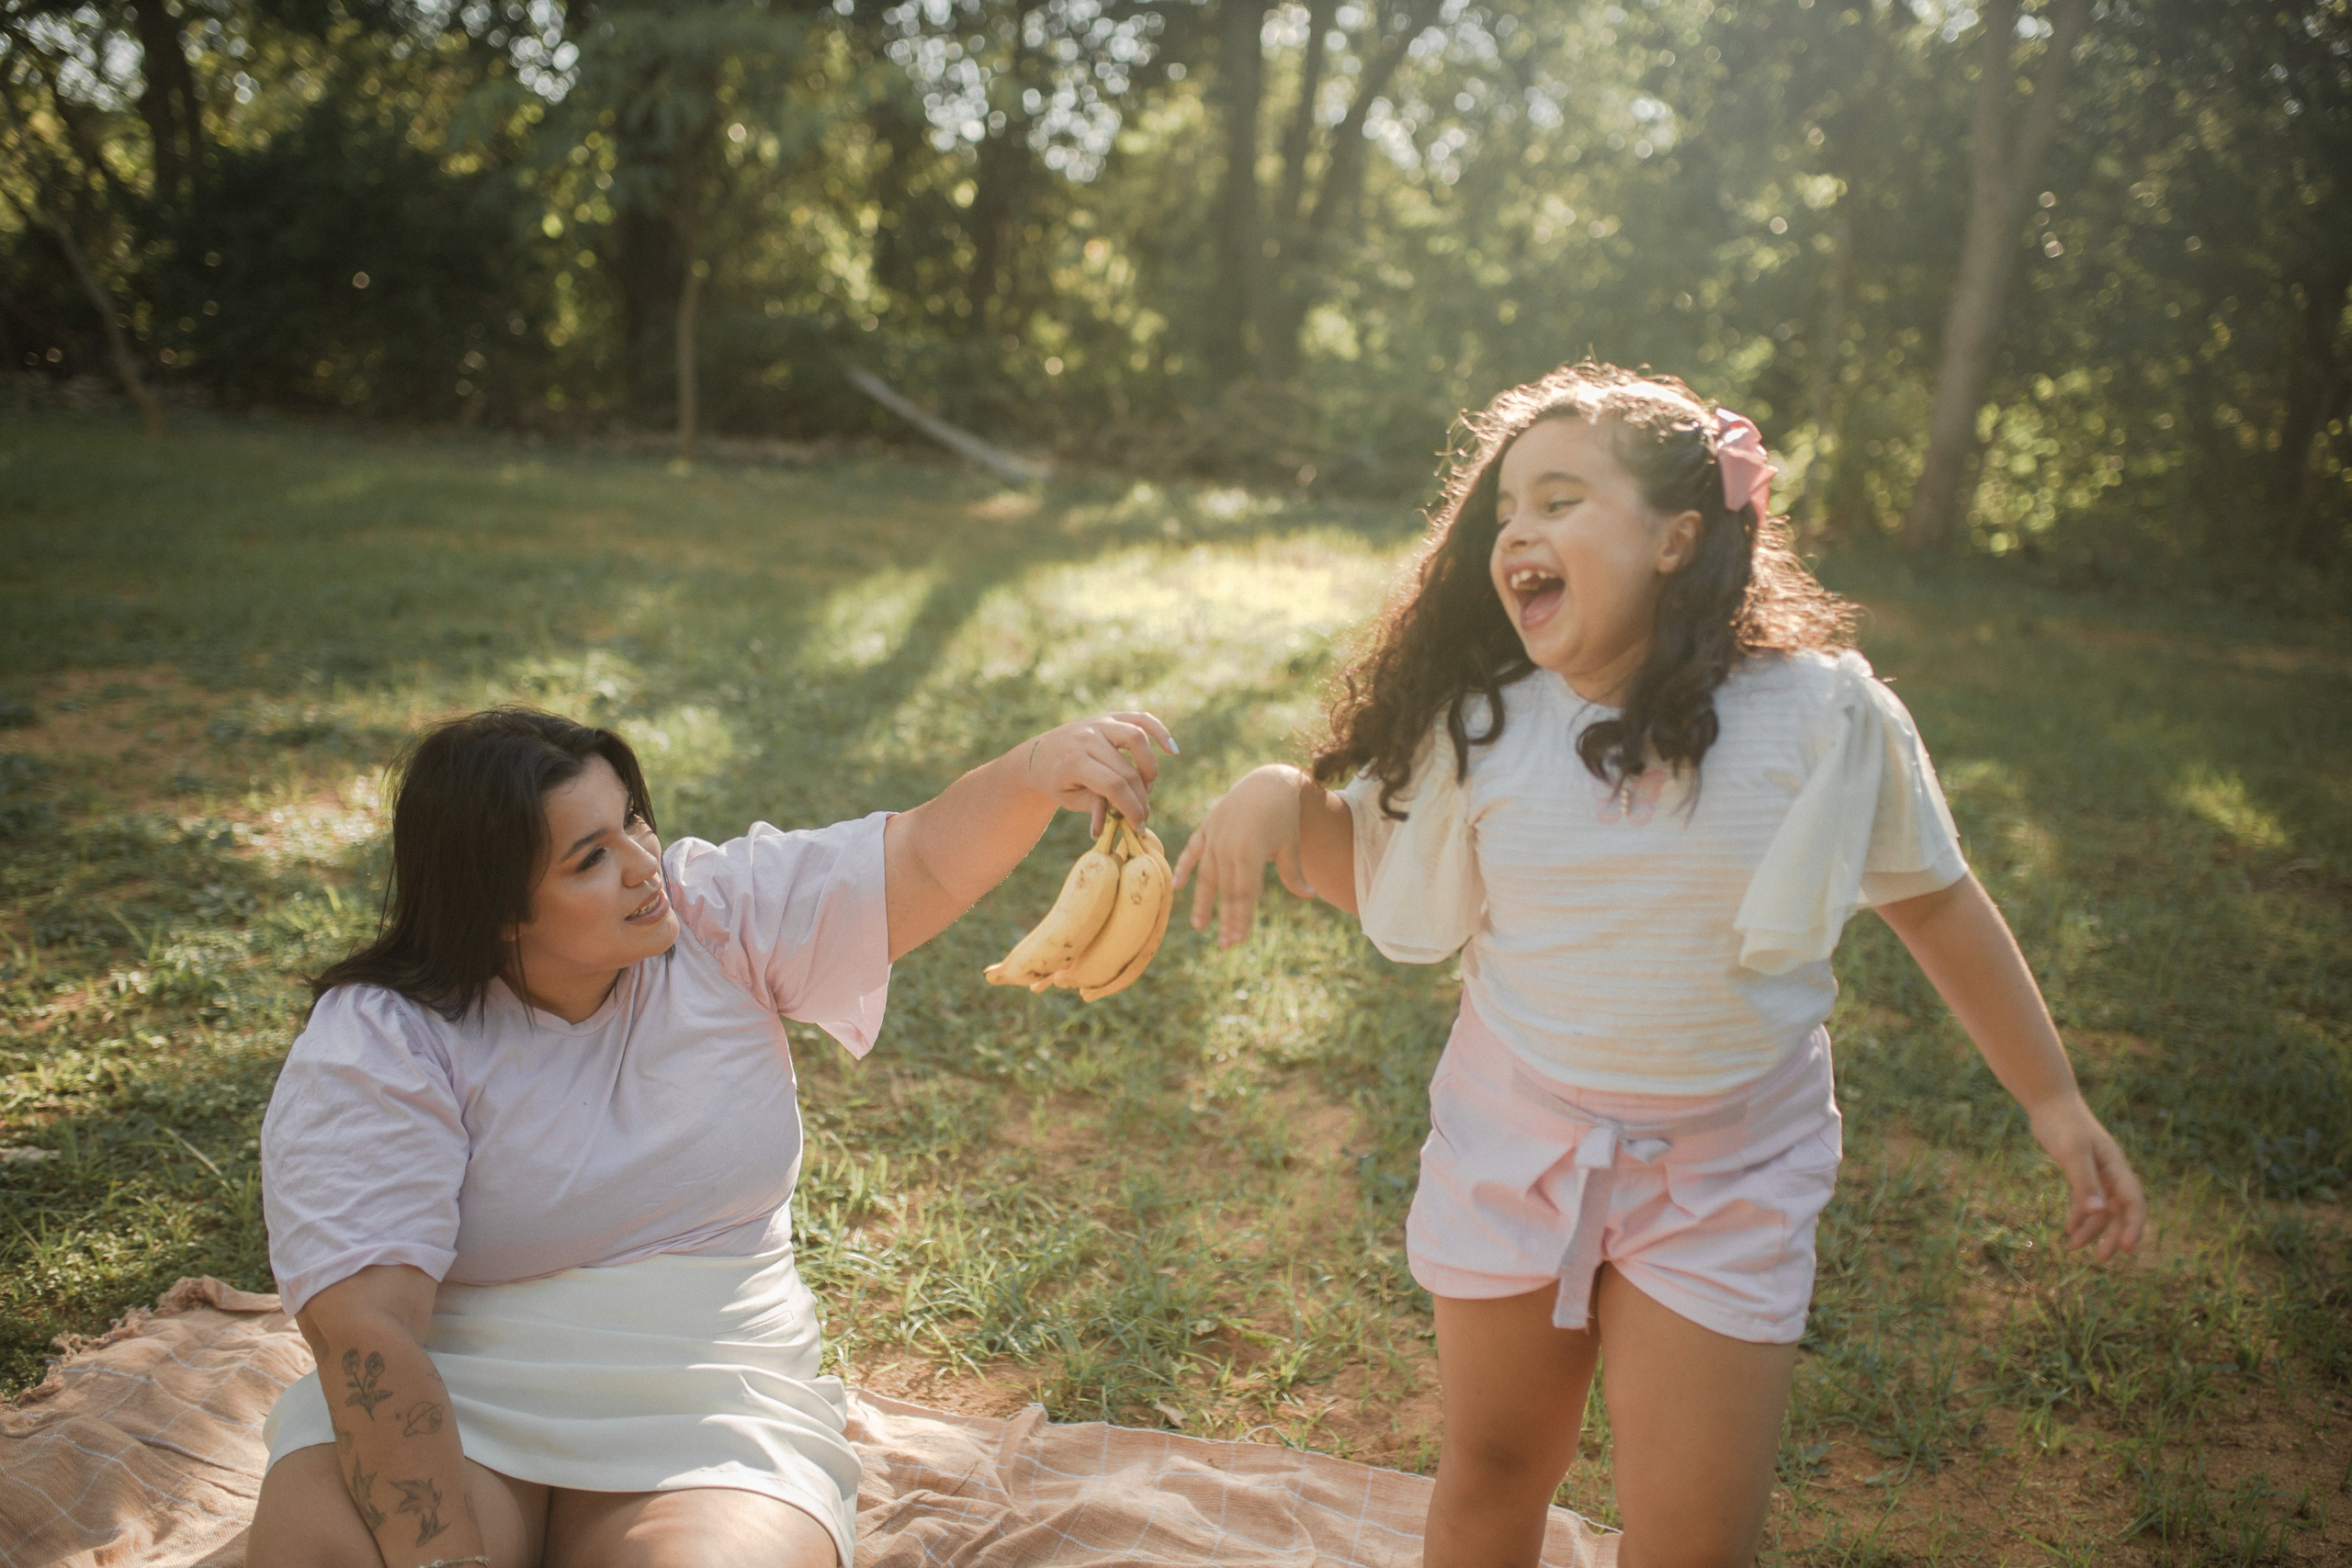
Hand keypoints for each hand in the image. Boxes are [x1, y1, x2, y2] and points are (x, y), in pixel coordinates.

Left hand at [1020, 712, 1177, 834]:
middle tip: (1143, 813)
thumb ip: (1091, 807)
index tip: (1138, 826)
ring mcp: (1100, 723)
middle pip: (1127, 769)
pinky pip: (1140, 718)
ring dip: (1149, 766)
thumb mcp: (1067, 799)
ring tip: (1147, 786)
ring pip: (1137, 737)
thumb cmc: (1055, 781)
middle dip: (1140, 797)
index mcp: (1074, 760)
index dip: (1130, 808)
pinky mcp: (1110, 716)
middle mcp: (1088, 737)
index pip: (1112, 786)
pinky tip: (1172, 750)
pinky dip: (1159, 731)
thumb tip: (1105, 827)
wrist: (1039, 754)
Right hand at [1171, 765, 1315, 946]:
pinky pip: (1192, 851)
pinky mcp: (1207, 827)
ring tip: (1199, 926)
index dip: (1240, 918)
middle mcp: (1227, 847)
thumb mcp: (1290, 844)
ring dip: (1203, 902)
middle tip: (1226, 944)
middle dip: (1226, 918)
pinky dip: (1184, 867)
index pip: (1243, 893)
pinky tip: (1176, 887)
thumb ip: (1294, 873)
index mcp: (1249, 853)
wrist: (1268, 780)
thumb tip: (1312, 895)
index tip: (1237, 940)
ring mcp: (1214, 837)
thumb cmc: (1283, 815)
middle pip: (1225, 890)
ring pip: (1207, 876)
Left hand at [2027, 1093, 2146, 1260]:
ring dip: (2092, 1228)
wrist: (2050, 1104)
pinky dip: (2079, 1215)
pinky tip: (2068, 1229)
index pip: (2134, 1203)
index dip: (2134, 1226)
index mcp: (2116, 1168)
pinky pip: (2086, 1200)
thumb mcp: (2073, 1153)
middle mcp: (2111, 1173)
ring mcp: (2098, 1174)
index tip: (2126, 1249)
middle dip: (2114, 1235)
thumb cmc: (2063, 1125)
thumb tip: (2098, 1212)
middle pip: (2121, 1211)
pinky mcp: (2082, 1173)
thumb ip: (2084, 1182)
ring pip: (2102, 1209)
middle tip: (2101, 1258)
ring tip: (2074, 1247)